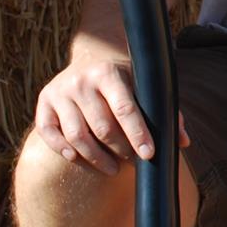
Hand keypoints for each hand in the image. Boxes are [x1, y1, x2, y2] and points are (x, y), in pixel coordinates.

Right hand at [33, 38, 190, 175]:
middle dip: (121, 149)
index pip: (125, 109)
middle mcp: (80, 81)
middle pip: (102, 127)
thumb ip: (164, 111)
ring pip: (77, 136)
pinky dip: (64, 151)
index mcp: (109, 72)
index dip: (138, 134)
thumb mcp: (144, 85)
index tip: (149, 154)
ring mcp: (59, 92)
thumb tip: (183, 142)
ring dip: (97, 158)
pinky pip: (49, 134)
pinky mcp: (43, 103)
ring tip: (113, 168)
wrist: (91, 57)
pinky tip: (79, 159)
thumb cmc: (126, 79)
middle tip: (133, 163)